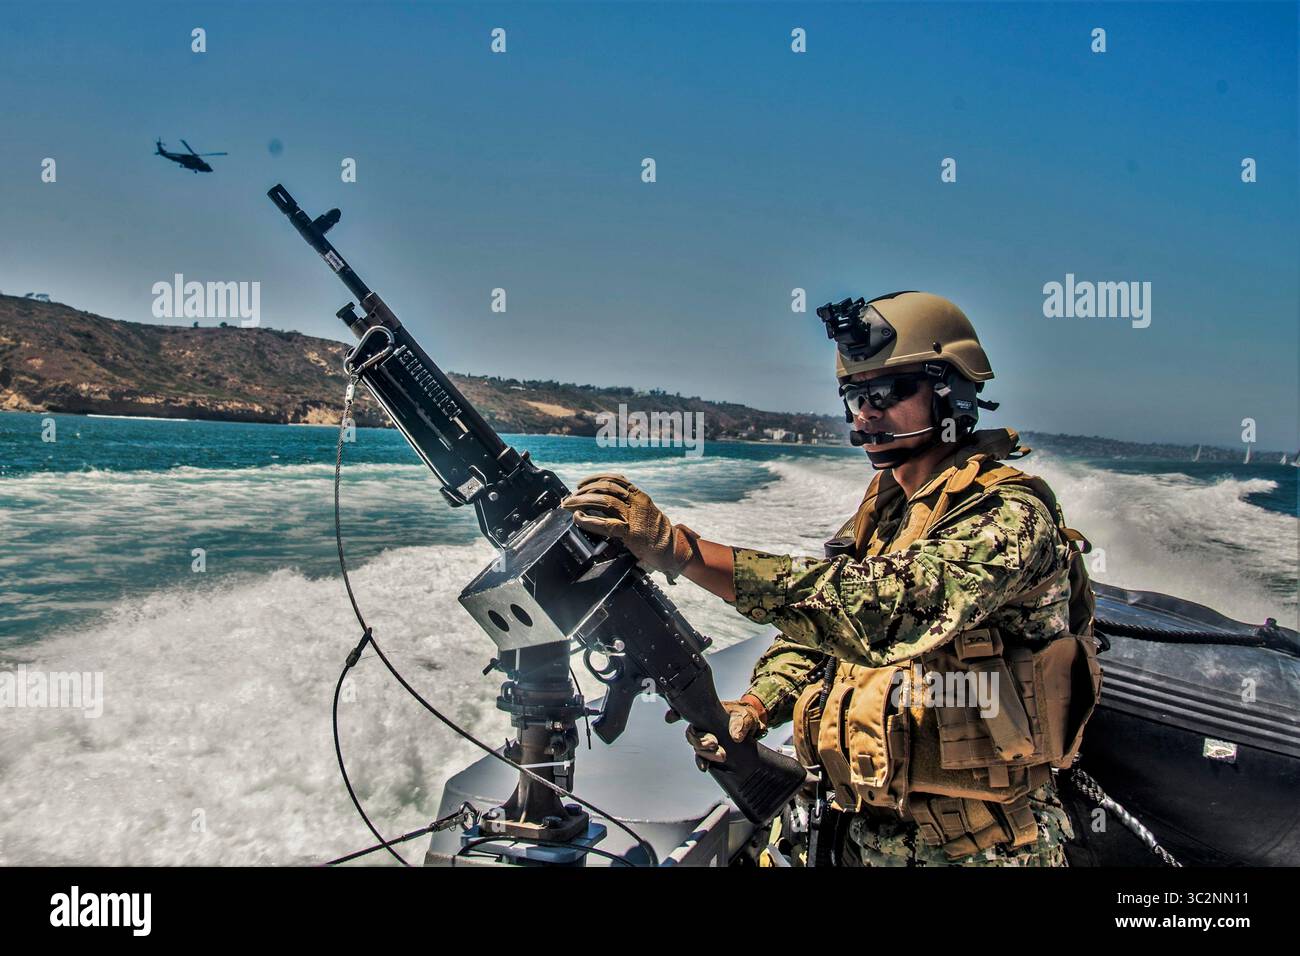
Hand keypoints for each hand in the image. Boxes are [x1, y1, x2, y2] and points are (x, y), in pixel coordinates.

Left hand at [560, 473, 699, 577]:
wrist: (674, 551)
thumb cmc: (658, 535)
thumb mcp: (646, 513)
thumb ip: (630, 507)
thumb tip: (604, 505)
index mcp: (640, 496)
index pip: (615, 479)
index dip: (595, 478)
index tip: (581, 484)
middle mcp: (637, 503)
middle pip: (606, 487)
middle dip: (584, 490)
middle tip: (570, 497)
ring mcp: (634, 517)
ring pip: (604, 501)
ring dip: (582, 501)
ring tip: (568, 505)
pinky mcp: (631, 533)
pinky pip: (605, 523)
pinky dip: (588, 520)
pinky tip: (578, 519)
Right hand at [665, 695, 767, 769]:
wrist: (752, 729)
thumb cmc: (745, 717)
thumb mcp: (745, 715)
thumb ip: (740, 723)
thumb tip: (736, 735)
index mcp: (706, 712)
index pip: (686, 711)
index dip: (675, 714)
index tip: (671, 717)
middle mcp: (703, 726)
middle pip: (692, 734)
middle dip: (700, 740)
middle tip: (713, 743)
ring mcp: (707, 740)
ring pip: (697, 747)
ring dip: (704, 752)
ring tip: (720, 755)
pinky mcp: (712, 752)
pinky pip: (703, 757)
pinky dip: (702, 762)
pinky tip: (705, 767)